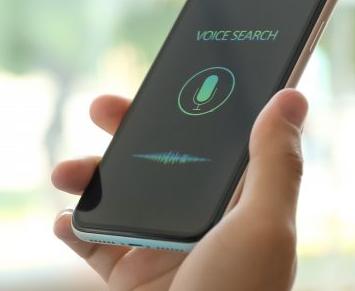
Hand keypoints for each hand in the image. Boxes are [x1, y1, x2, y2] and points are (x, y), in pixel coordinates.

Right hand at [53, 89, 307, 289]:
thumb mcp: (263, 228)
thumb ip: (275, 163)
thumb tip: (291, 96)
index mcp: (234, 207)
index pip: (209, 145)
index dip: (186, 111)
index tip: (161, 82)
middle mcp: (195, 224)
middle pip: (156, 163)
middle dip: (124, 133)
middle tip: (101, 107)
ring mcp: (157, 249)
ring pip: (116, 196)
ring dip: (86, 177)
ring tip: (64, 174)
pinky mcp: (127, 275)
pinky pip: (91, 241)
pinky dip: (70, 225)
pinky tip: (62, 220)